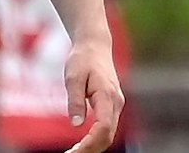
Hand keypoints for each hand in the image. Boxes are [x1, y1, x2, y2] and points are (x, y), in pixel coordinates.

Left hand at [61, 35, 122, 152]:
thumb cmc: (82, 60)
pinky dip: (95, 139)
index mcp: (107, 96)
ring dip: (93, 146)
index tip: (72, 152)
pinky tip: (80, 143)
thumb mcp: (73, 78)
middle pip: (108, 135)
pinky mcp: (112, 105)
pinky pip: (107, 128)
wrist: (95, 46)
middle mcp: (116, 102)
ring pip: (109, 134)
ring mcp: (116, 104)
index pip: (104, 128)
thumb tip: (76, 125)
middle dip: (90, 149)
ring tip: (72, 152)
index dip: (89, 144)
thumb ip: (75, 101)